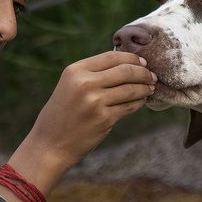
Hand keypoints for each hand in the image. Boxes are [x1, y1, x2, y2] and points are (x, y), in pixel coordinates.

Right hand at [9, 51, 154, 194]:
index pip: (112, 57)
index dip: (132, 58)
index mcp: (75, 70)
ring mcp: (95, 101)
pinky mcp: (104, 118)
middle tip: (151, 76)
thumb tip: (126, 65)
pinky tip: (141, 101)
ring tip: (149, 88)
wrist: (50, 145)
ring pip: (131, 88)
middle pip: (125, 70)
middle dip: (143, 72)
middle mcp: (85, 83)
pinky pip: (129, 106)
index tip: (143, 62)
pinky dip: (139, 102)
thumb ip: (92, 74)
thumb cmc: (61, 115)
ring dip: (144, 88)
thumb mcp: (69, 86)